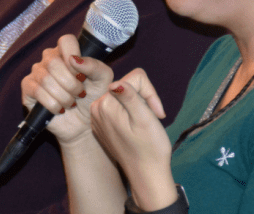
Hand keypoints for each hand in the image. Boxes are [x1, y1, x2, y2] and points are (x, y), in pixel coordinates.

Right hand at [21, 34, 113, 144]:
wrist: (84, 124)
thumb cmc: (94, 98)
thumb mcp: (103, 80)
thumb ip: (94, 66)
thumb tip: (74, 60)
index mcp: (68, 52)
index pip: (66, 41)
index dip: (74, 57)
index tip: (82, 74)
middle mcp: (50, 59)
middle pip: (53, 62)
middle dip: (71, 83)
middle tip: (80, 93)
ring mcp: (37, 73)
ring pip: (46, 78)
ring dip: (64, 96)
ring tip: (72, 103)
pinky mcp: (28, 89)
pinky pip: (37, 92)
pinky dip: (53, 104)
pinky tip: (60, 109)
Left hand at [90, 69, 176, 210]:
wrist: (146, 175)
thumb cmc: (151, 148)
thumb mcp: (144, 119)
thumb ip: (130, 97)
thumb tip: (115, 82)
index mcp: (106, 104)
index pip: (135, 78)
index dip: (150, 93)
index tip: (157, 111)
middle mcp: (96, 108)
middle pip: (127, 85)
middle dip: (142, 99)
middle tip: (149, 119)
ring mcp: (97, 117)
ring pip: (123, 96)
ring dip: (136, 106)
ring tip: (141, 126)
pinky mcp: (101, 124)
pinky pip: (117, 107)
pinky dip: (128, 115)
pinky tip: (133, 131)